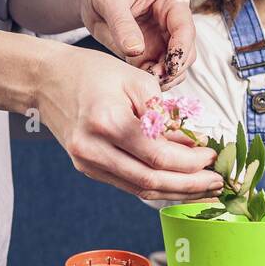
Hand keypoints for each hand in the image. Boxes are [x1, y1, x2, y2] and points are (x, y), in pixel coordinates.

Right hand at [36, 43, 223, 199]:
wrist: (47, 80)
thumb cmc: (92, 73)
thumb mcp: (136, 80)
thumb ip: (166, 115)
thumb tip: (194, 143)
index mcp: (106, 122)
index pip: (157, 155)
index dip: (190, 162)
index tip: (212, 157)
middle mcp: (94, 149)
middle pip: (151, 180)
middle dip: (189, 185)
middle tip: (217, 183)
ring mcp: (88, 163)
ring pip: (141, 189)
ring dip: (177, 192)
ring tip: (205, 189)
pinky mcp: (89, 169)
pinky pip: (130, 184)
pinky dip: (158, 185)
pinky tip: (180, 183)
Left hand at [74, 0, 197, 88]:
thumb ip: (122, 24)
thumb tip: (136, 50)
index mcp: (171, 0)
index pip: (185, 28)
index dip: (181, 49)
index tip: (170, 67)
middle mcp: (172, 21)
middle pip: (187, 51)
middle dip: (174, 68)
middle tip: (155, 78)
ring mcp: (162, 39)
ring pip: (176, 65)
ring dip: (166, 77)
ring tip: (146, 81)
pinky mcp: (149, 53)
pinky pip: (158, 71)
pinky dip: (153, 79)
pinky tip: (140, 81)